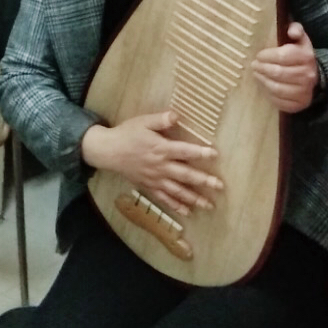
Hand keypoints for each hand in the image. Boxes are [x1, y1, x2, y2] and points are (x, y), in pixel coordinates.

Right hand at [81, 111, 221, 215]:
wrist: (108, 151)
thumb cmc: (127, 134)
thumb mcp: (143, 122)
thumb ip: (160, 120)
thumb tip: (176, 116)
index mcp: (161, 148)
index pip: (184, 151)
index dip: (200, 153)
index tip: (215, 155)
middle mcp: (160, 166)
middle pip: (185, 175)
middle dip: (203, 181)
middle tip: (219, 186)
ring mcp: (155, 179)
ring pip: (177, 190)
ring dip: (194, 198)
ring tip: (209, 205)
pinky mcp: (149, 186)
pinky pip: (164, 198)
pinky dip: (175, 206)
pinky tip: (187, 212)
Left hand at [253, 22, 319, 113]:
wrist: (315, 77)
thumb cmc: (300, 55)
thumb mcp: (300, 39)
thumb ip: (295, 30)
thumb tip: (291, 31)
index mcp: (306, 57)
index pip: (282, 56)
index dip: (267, 56)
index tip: (258, 55)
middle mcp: (308, 75)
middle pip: (278, 73)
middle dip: (262, 68)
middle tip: (254, 65)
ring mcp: (304, 92)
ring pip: (277, 88)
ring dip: (263, 81)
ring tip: (256, 74)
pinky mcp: (299, 105)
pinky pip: (280, 102)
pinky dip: (269, 94)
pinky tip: (264, 86)